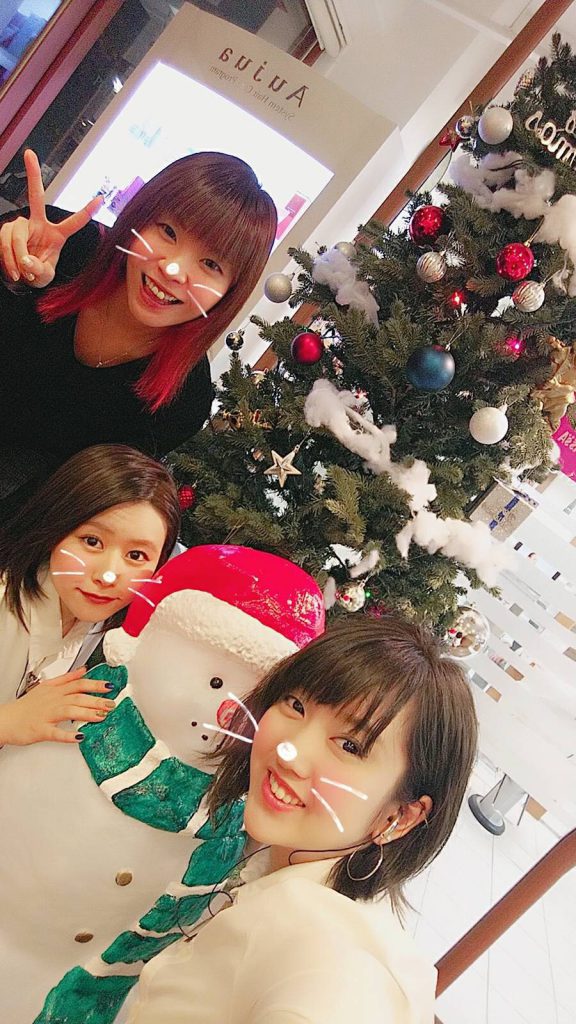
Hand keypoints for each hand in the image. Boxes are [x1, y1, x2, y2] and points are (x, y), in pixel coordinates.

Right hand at [0, 149, 102, 287]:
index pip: (74, 222)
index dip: (87, 211)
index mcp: (56, 235)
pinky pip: (5, 244)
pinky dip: (8, 261)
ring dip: (18, 259)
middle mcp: (38, 224)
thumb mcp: (44, 277)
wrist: (19, 278)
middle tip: (29, 154)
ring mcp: (21, 226)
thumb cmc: (36, 273)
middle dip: (32, 174)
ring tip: (22, 274)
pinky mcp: (6, 231)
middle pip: (35, 196)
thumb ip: (39, 270)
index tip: (100, 199)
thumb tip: (26, 261)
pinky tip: (14, 272)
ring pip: (17, 238)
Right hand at [0, 667, 115, 745]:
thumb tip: (83, 670)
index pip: (78, 684)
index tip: (110, 686)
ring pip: (69, 711)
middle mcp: (52, 701)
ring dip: (87, 714)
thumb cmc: (27, 706)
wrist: (7, 719)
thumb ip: (67, 678)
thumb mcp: (47, 686)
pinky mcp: (41, 730)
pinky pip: (55, 733)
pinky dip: (68, 735)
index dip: (95, 684)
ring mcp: (46, 715)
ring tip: (101, 717)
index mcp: (55, 690)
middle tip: (111, 704)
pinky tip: (80, 737)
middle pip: (77, 697)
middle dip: (96, 700)